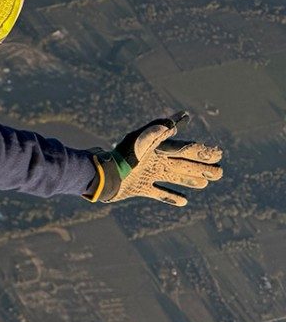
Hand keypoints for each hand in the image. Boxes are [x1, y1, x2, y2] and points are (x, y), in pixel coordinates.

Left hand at [87, 112, 222, 205]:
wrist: (102, 176)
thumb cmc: (121, 157)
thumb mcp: (139, 141)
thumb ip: (157, 131)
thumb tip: (177, 120)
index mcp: (156, 149)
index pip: (184, 149)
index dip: (201, 151)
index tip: (218, 153)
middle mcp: (154, 161)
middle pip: (183, 164)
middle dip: (202, 167)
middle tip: (220, 172)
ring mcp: (147, 175)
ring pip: (174, 177)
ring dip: (191, 180)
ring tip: (206, 182)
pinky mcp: (139, 188)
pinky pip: (158, 193)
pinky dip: (171, 196)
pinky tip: (183, 201)